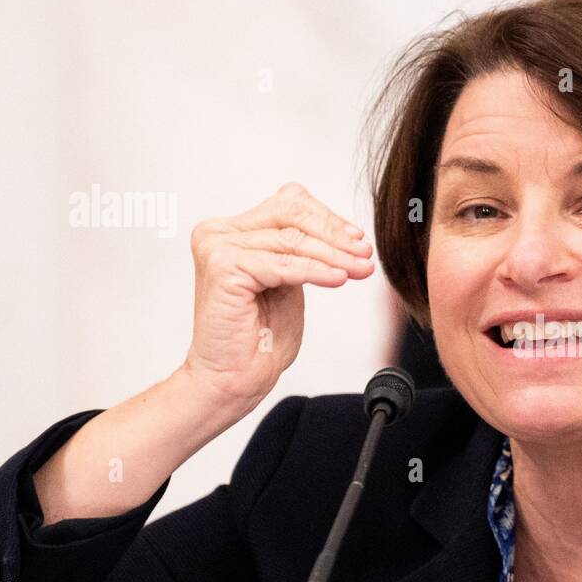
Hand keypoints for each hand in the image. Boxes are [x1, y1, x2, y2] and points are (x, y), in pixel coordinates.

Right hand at [181, 182, 374, 412]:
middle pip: (290, 212)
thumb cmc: (260, 336)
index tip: (359, 240)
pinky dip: (315, 271)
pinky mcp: (222, 267)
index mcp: (232, 230)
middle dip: (334, 233)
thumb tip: (346, 232)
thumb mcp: (290, 281)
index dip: (328, 219)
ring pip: (291, 240)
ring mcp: (217, 246)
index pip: (288, 204)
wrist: (234, 377)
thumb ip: (303, 251)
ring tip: (360, 269)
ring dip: (333, 255)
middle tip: (364, 253)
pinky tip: (338, 278)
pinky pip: (283, 264)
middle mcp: (219, 232)